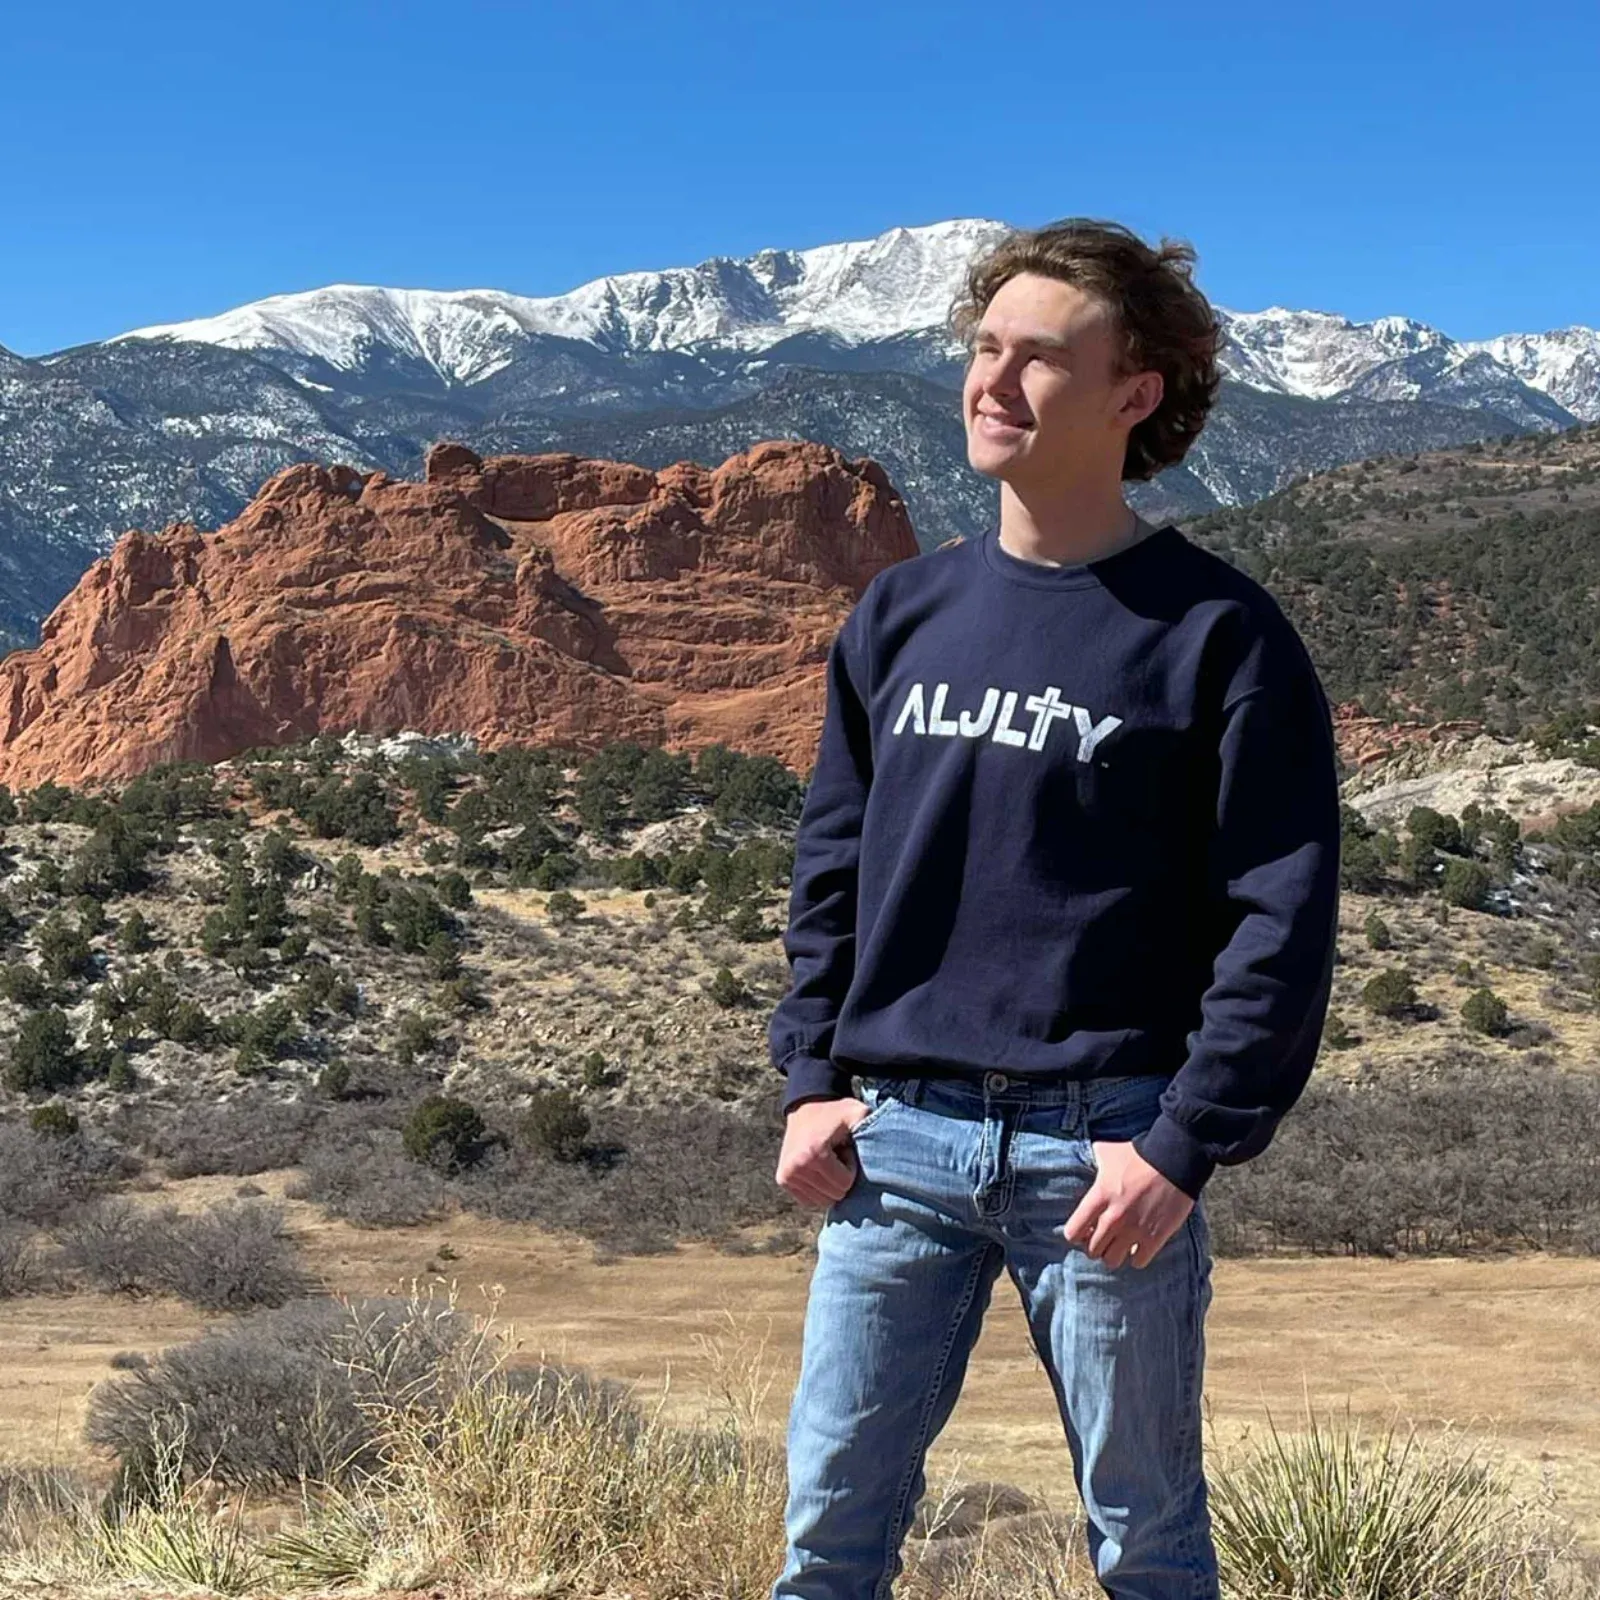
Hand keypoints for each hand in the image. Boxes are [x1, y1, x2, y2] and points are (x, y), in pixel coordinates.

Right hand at [776, 1097, 871, 1206]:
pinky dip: (818, 1187)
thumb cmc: (836, 1113)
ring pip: (822, 1201)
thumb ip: (873, 1125)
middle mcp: (796, 1167)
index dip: (850, 1167)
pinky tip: (818, 1167)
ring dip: (830, 1183)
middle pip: (833, 1196)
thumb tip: (888, 1148)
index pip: (844, 1184)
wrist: (806, 1106)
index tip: (844, 1149)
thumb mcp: (857, 1114)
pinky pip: (809, 1200)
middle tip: (836, 1155)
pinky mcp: (783, 1180)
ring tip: (828, 1161)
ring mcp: (787, 1176)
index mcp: (813, 1154)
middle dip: (840, 1177)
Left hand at [1063, 1141, 1192, 1268]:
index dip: (1076, 1233)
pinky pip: (1138, 1262)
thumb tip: (1087, 1156)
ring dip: (1114, 1254)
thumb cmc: (1140, 1154)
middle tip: (1104, 1237)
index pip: (1072, 1232)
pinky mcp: (1155, 1238)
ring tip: (1119, 1244)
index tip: (1084, 1229)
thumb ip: (1094, 1158)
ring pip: (1112, 1260)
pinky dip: (1137, 1257)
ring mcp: (1134, 1230)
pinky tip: (1139, 1246)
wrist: (1175, 1159)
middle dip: (1095, 1245)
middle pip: (1092, 1251)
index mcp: (1099, 1197)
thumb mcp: (1109, 1152)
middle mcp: (1113, 1218)